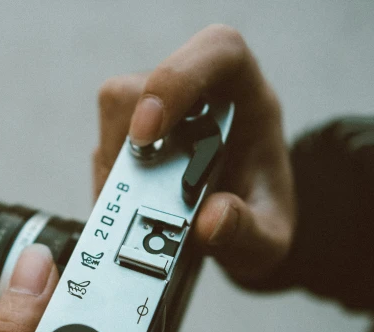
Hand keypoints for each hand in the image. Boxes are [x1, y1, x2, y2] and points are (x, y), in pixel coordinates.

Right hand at [93, 24, 294, 281]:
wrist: (241, 233)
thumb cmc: (260, 220)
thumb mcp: (269, 237)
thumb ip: (248, 230)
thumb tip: (209, 220)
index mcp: (245, 97)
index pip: (218, 52)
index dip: (176, 78)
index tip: (146, 132)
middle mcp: (198, 95)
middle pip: (143, 87)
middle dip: (127, 145)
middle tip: (134, 200)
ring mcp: (158, 114)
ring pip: (114, 118)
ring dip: (115, 172)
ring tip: (137, 219)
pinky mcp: (129, 138)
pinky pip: (104, 153)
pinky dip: (109, 189)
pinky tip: (132, 217)